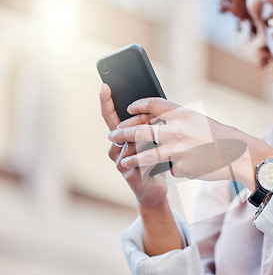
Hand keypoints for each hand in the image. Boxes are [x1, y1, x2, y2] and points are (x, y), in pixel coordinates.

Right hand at [100, 84, 167, 207]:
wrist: (155, 188)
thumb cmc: (155, 161)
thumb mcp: (153, 140)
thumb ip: (149, 125)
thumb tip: (153, 109)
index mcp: (120, 137)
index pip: (110, 116)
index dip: (106, 101)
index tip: (105, 86)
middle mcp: (115, 148)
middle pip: (124, 128)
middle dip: (140, 122)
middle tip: (156, 121)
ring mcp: (119, 161)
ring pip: (133, 142)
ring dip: (150, 141)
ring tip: (165, 142)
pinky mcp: (128, 173)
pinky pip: (140, 158)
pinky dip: (154, 155)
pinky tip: (163, 159)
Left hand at [107, 97, 272, 189]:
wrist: (238, 154)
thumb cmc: (219, 137)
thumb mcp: (197, 121)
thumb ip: (176, 121)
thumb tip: (153, 124)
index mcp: (180, 114)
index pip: (151, 105)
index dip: (137, 105)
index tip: (128, 108)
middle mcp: (175, 129)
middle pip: (140, 130)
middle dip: (123, 133)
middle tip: (113, 135)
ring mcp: (176, 150)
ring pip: (145, 155)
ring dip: (131, 158)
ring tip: (124, 161)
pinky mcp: (180, 167)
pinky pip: (169, 169)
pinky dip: (172, 169)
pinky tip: (184, 167)